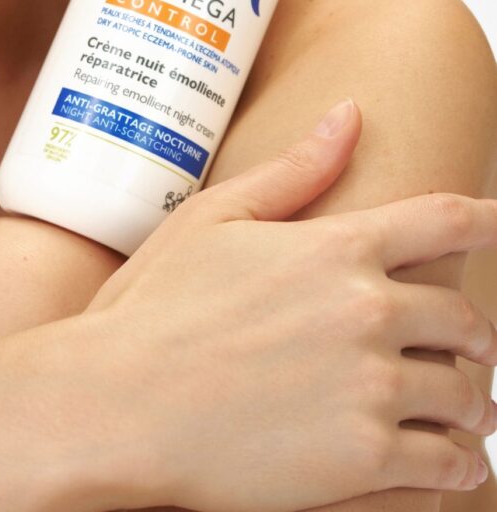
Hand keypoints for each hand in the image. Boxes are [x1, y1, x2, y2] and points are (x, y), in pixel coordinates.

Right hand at [85, 97, 496, 511]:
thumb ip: (295, 170)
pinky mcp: (365, 459)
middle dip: (472, 334)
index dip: (487, 218)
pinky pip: (449, 462)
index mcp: (338, 246)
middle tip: (461, 349)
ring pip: (468, 393)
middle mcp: (369, 309)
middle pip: (467, 317)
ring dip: (468, 401)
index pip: (446, 218)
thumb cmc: (153, 309)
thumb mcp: (215, 219)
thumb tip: (349, 113)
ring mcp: (372, 386)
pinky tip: (445, 459)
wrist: (115, 406)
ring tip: (454, 411)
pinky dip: (457, 461)